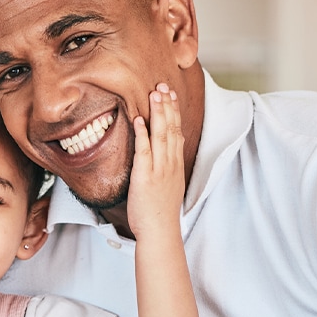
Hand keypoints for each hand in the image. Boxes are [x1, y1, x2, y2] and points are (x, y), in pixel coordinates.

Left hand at [127, 83, 184, 239]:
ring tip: (154, 94)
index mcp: (175, 165)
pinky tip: (139, 119)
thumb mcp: (168, 186)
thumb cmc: (159, 213)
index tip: (171, 95)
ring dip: (158, 113)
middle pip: (171, 129)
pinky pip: (144, 151)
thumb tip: (158, 158)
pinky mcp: (146, 176)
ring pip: (161, 135)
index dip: (174, 112)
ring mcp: (159, 169)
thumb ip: (164, 170)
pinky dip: (142, 134)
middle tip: (163, 85)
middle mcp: (170, 164)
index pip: (177, 132)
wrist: (160, 231)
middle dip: (167, 106)